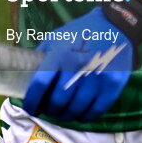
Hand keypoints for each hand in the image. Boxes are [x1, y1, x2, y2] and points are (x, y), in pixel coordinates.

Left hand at [22, 7, 133, 122]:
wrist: (115, 25)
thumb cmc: (81, 33)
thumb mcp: (56, 37)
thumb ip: (42, 56)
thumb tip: (26, 76)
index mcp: (60, 53)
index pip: (40, 84)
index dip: (32, 100)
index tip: (30, 107)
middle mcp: (78, 65)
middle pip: (58, 101)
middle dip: (50, 110)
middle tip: (49, 111)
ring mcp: (97, 76)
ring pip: (76, 109)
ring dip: (67, 116)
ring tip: (64, 114)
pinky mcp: (113, 84)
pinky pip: (95, 111)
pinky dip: (85, 116)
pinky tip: (81, 114)